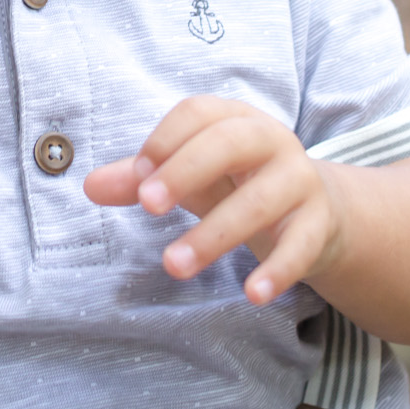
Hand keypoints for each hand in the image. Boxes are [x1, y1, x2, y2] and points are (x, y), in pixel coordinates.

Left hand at [84, 96, 346, 305]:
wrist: (318, 211)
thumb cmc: (238, 184)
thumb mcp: (189, 178)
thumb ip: (142, 179)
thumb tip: (90, 186)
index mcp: (235, 118)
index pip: (198, 113)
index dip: (165, 141)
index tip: (138, 178)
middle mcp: (272, 140)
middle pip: (230, 142)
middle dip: (186, 171)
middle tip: (148, 206)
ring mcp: (301, 180)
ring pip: (260, 200)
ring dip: (215, 234)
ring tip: (175, 265)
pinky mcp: (320, 223)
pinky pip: (301, 245)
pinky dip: (278, 270)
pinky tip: (252, 295)